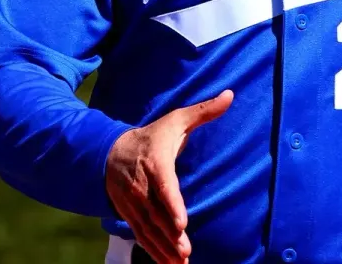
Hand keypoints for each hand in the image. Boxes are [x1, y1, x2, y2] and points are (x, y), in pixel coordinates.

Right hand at [105, 90, 233, 263]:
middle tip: (185, 251)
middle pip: (156, 213)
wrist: (110, 152)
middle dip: (170, 234)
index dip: (171, 204)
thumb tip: (231, 94)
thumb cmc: (152, 136)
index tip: (182, 221)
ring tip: (179, 261)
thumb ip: (204, 111)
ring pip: (148, 228)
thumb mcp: (176, 120)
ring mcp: (133, 202)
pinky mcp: (129, 214)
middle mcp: (141, 186)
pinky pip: (141, 235)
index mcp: (155, 162)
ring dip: (162, 247)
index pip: (164, 185)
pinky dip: (152, 250)